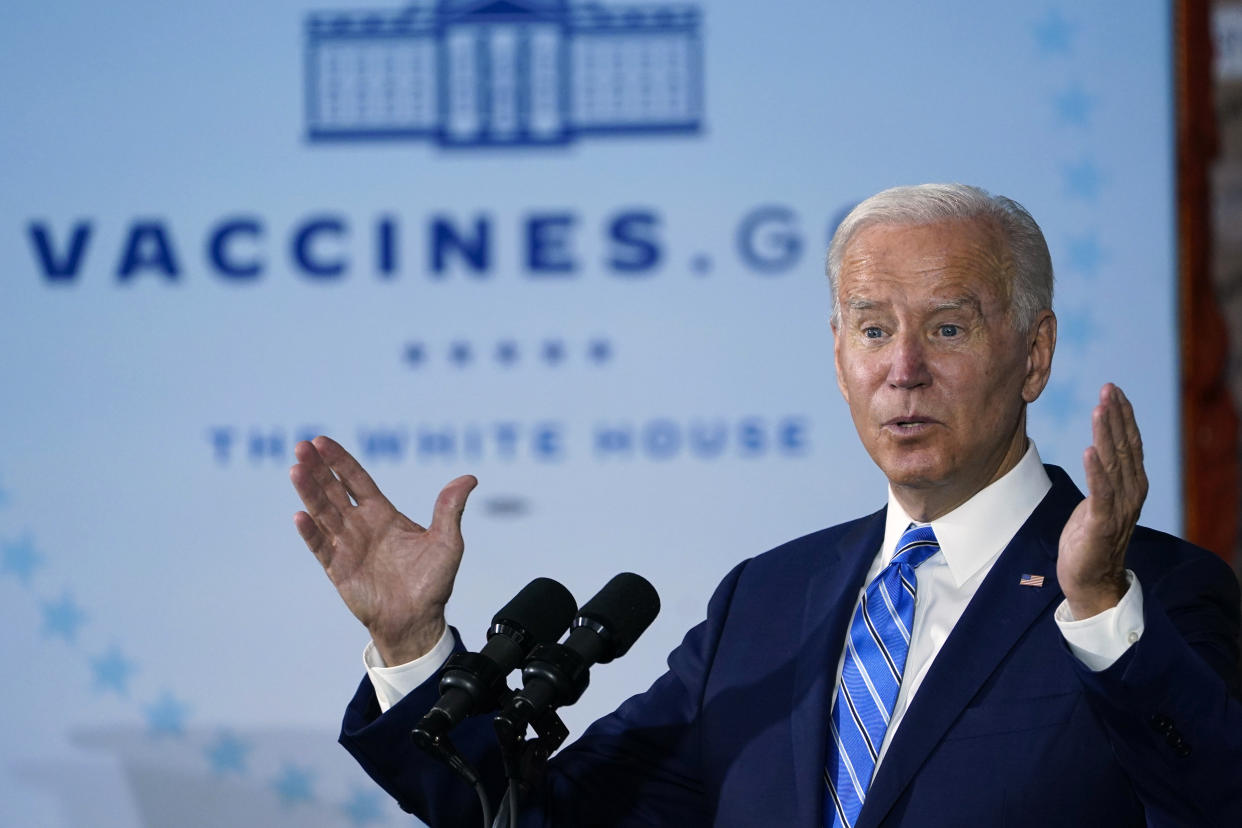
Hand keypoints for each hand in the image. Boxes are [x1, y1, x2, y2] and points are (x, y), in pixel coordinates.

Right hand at [290, 436, 476, 665]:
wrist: (417, 620)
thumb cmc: (432, 582)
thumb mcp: (447, 541)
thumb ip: (450, 509)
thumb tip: (470, 478)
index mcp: (382, 514)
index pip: (356, 480)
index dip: (339, 461)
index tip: (321, 441)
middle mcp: (360, 526)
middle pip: (333, 491)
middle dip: (318, 469)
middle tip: (302, 447)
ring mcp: (347, 546)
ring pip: (323, 513)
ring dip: (309, 492)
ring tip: (296, 470)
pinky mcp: (338, 569)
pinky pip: (322, 547)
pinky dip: (311, 532)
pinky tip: (300, 515)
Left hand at [1057, 384, 1147, 618]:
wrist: (1090, 580)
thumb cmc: (1090, 538)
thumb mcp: (1100, 500)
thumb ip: (1105, 476)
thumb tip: (1100, 448)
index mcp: (1132, 486)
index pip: (1129, 443)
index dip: (1123, 416)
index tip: (1113, 390)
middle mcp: (1131, 493)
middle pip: (1124, 447)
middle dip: (1116, 416)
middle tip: (1108, 388)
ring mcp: (1118, 509)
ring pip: (1113, 464)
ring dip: (1106, 434)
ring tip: (1099, 409)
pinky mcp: (1101, 524)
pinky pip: (1100, 493)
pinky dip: (1095, 470)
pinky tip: (1089, 450)